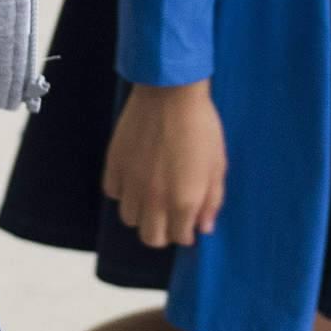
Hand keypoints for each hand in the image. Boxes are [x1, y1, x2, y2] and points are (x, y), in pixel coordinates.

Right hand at [103, 80, 225, 248]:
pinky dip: (123, 191)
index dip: (186, 232)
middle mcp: (154, 199)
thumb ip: (212, 201)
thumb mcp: (217, 165)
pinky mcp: (114, 164)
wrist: (170, 92)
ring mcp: (131, 183)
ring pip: (129, 218)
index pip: (180, 237)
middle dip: (163, 232)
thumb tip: (204, 227)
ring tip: (152, 196)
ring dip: (141, 213)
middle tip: (170, 214)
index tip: (189, 221)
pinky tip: (135, 178)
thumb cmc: (201, 126)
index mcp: (184, 201)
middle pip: (150, 238)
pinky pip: (113, 192)